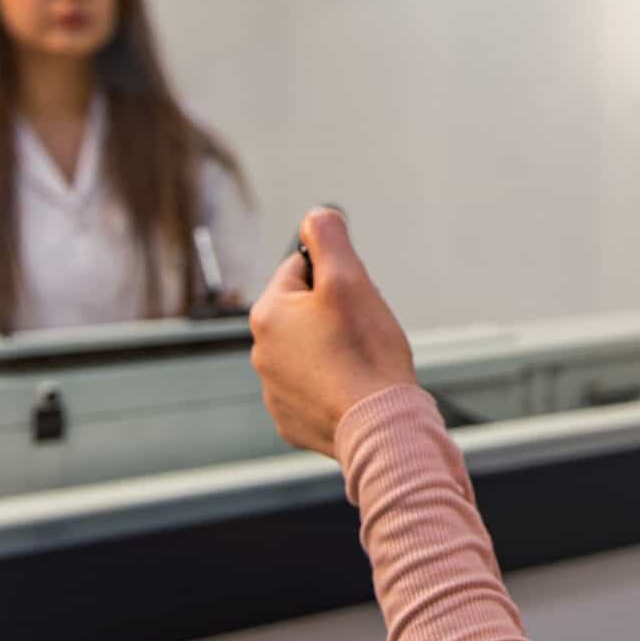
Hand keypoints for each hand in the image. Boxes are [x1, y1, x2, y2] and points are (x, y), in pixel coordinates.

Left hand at [249, 208, 417, 457]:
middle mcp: (261, 352)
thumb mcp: (349, 278)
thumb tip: (315, 215)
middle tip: (363, 328)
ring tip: (361, 360)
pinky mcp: (290, 419)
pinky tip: (354, 388)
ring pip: (308, 351)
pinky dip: (331, 385)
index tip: (356, 296)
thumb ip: (328, 237)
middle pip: (303, 312)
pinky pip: (311, 388)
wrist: (379, 425)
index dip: (336, 276)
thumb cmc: (366, 354)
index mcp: (268, 313)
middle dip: (333, 314)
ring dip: (332, 349)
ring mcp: (274, 390)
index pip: (300, 269)